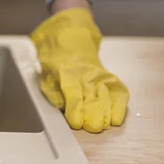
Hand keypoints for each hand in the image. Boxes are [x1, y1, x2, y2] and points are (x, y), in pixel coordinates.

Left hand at [30, 4, 129, 132]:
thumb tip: (62, 108)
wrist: (69, 36)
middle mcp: (85, 72)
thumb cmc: (53, 57)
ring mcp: (99, 74)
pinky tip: (116, 119)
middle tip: (92, 127)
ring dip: (107, 113)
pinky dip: (120, 106)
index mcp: (65, 70)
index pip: (73, 92)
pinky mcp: (109, 76)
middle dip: (94, 115)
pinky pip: (118, 91)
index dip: (76, 109)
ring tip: (104, 126)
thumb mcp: (44, 72)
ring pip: (107, 96)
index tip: (77, 123)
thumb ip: (52, 91)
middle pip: (93, 97)